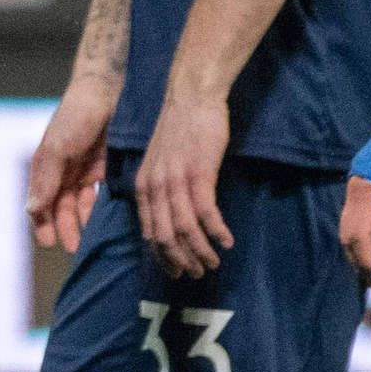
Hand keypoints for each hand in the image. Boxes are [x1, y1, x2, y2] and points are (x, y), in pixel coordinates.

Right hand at [22, 79, 115, 253]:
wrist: (108, 91)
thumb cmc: (76, 116)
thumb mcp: (57, 149)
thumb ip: (46, 181)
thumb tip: (31, 211)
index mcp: (44, 167)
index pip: (39, 202)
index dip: (42, 223)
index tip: (50, 243)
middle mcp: (62, 172)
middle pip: (59, 207)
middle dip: (64, 228)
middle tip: (74, 248)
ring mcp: (83, 171)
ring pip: (80, 204)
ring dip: (82, 222)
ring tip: (90, 239)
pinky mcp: (105, 168)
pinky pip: (101, 194)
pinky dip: (100, 208)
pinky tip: (106, 220)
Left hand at [137, 85, 233, 280]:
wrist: (191, 97)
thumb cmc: (180, 129)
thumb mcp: (160, 163)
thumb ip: (161, 188)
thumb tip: (170, 214)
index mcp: (142, 187)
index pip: (148, 232)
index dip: (161, 256)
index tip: (174, 271)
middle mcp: (154, 188)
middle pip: (164, 237)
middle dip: (180, 260)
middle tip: (196, 273)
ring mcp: (175, 182)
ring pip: (184, 229)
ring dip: (200, 251)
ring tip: (214, 263)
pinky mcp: (198, 174)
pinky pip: (205, 213)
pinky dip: (216, 231)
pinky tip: (227, 241)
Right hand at [343, 47, 370, 275]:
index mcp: (367, 192)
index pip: (357, 235)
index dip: (366, 261)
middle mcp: (356, 190)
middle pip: (348, 233)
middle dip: (359, 259)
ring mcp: (359, 187)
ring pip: (352, 226)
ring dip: (362, 249)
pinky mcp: (368, 185)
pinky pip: (360, 216)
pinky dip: (367, 236)